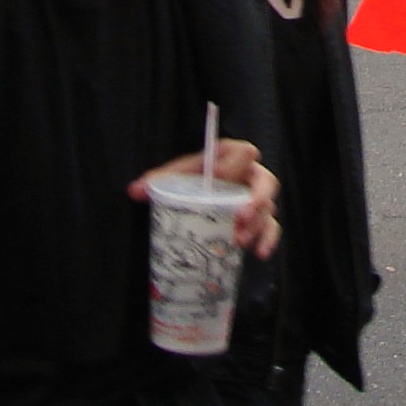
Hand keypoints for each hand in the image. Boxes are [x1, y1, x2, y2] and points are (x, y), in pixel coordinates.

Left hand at [131, 140, 280, 259]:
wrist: (203, 190)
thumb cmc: (193, 179)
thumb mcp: (177, 176)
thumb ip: (158, 181)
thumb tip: (134, 191)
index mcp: (232, 157)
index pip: (244, 152)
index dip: (234, 162)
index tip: (217, 176)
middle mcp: (251, 176)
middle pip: (266, 182)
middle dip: (256, 200)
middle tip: (239, 216)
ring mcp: (258, 199)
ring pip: (268, 209)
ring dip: (257, 225)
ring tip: (239, 241)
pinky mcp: (260, 219)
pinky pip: (271, 229)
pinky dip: (268, 241)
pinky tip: (259, 253)